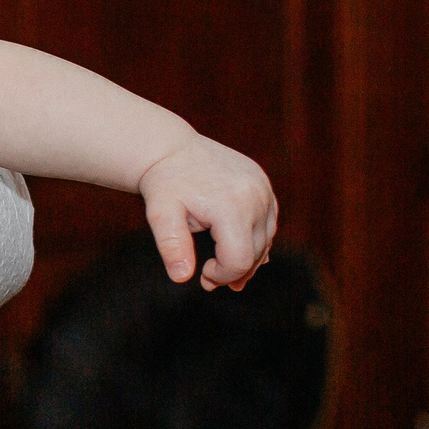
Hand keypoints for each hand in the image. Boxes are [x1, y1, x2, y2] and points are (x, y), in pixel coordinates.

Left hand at [140, 135, 277, 289]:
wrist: (171, 149)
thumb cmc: (164, 184)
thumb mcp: (160, 215)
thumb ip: (172, 246)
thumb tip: (181, 277)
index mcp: (232, 207)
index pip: (239, 260)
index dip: (221, 275)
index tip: (202, 276)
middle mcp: (256, 197)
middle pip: (255, 253)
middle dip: (233, 271)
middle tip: (209, 279)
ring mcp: (264, 189)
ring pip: (266, 238)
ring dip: (248, 257)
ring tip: (224, 268)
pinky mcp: (264, 184)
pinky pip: (268, 221)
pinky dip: (256, 238)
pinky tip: (239, 247)